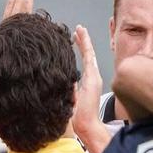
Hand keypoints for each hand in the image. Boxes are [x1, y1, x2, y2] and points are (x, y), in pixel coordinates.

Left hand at [71, 25, 112, 152]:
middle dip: (82, 42)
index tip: (74, 40)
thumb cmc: (76, 116)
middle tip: (77, 30)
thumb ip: (68, 88)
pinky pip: (89, 56)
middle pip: (88, 55)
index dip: (79, 50)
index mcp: (87, 82)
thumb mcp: (69, 98)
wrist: (85, 123)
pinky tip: (82, 34)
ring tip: (80, 29)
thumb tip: (58, 80)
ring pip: (89, 53)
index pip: (83, 62)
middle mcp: (92, 77)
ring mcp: (94, 76)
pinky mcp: (93, 76)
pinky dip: (86, 44)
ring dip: (84, 40)